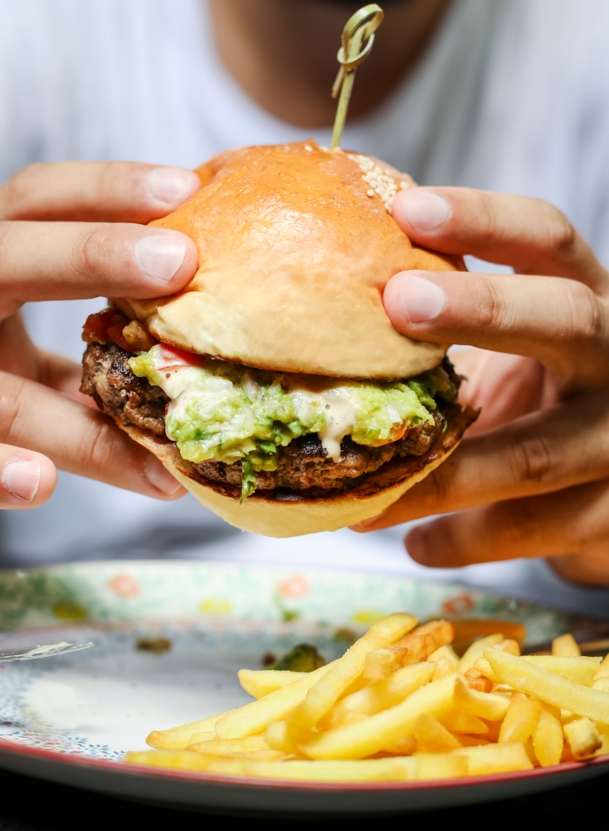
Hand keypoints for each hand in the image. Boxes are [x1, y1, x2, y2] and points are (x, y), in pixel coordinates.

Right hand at [0, 161, 200, 508]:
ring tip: (155, 446)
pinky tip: (40, 484)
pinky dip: (1, 472)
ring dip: (73, 417)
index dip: (102, 190)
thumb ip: (96, 340)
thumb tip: (208, 355)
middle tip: (181, 259)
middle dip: (89, 254)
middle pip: (7, 260)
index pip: (34, 202)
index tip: (184, 189)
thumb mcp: (32, 342)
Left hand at [356, 187, 608, 585]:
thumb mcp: (505, 356)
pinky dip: (466, 540)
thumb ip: (440, 334)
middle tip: (397, 302)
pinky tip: (417, 545)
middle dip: (483, 310)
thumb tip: (309, 315)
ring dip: (442, 473)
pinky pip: (536, 530)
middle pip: (566, 320)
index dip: (484, 220)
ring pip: (536, 455)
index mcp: (583, 300)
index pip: (547, 239)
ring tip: (361, 492)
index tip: (406, 208)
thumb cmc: (536, 405)